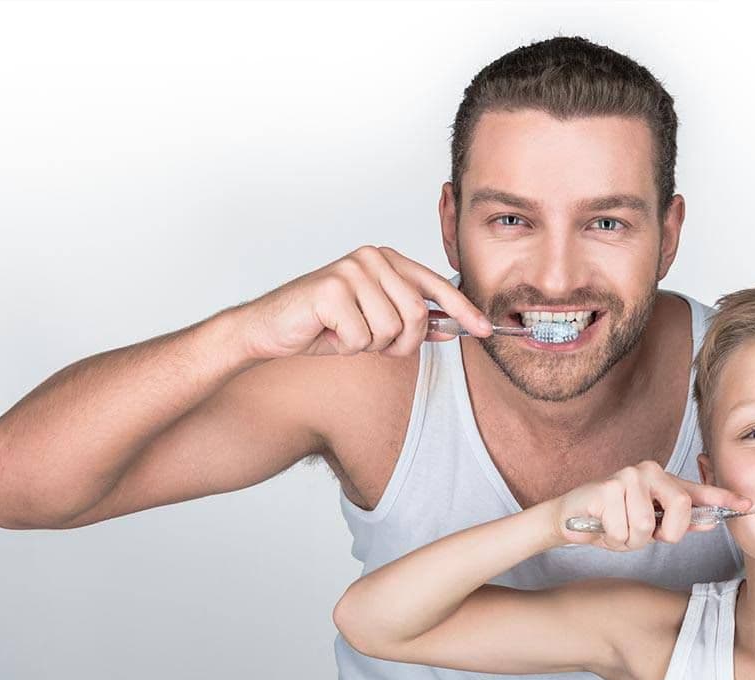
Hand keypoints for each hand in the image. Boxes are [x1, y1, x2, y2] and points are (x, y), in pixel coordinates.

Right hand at [237, 246, 493, 359]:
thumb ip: (414, 322)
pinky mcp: (331, 289)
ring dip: (369, 345)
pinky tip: (327, 332)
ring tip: (345, 332)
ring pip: (390, 329)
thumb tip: (453, 328)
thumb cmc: (323, 325)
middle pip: (416, 314)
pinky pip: (361, 337)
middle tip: (371, 342)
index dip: (463, 311)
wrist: (270, 329)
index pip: (435, 286)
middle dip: (400, 342)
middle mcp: (372, 258)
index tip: (485, 330)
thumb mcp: (375, 324)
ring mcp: (351, 270)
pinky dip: (346, 346)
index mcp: (386, 260)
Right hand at [550, 461, 750, 550]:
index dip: (723, 499)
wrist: (569, 519)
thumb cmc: (611, 521)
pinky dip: (613, 538)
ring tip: (617, 529)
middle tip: (645, 534)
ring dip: (630, 540)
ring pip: (646, 526)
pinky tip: (603, 526)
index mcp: (662, 480)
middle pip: (681, 507)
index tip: (745, 505)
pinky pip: (623, 530)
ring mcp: (627, 477)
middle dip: (665, 533)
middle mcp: (648, 472)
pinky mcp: (606, 488)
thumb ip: (677, 523)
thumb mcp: (649, 526)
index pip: (697, 490)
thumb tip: (709, 523)